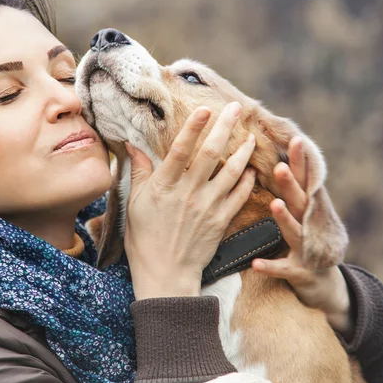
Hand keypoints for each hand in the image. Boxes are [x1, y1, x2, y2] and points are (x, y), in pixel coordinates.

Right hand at [124, 103, 255, 300]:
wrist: (165, 274)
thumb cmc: (144, 239)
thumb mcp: (134, 204)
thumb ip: (138, 172)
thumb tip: (131, 144)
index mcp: (165, 186)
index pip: (181, 149)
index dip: (194, 127)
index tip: (205, 108)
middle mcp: (189, 192)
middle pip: (211, 153)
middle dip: (225, 127)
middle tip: (236, 108)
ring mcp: (208, 206)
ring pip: (232, 172)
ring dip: (243, 151)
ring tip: (251, 135)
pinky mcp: (221, 220)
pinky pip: (240, 196)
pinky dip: (247, 181)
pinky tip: (251, 169)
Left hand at [252, 137, 353, 336]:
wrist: (325, 285)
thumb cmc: (307, 241)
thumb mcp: (302, 215)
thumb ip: (292, 191)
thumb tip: (276, 159)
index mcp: (306, 209)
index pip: (303, 181)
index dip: (299, 161)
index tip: (294, 138)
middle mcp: (310, 225)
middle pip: (300, 201)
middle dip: (291, 184)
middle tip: (280, 167)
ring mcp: (307, 249)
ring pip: (295, 231)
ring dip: (285, 219)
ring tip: (275, 204)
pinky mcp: (300, 272)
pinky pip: (283, 269)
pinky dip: (271, 266)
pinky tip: (255, 264)